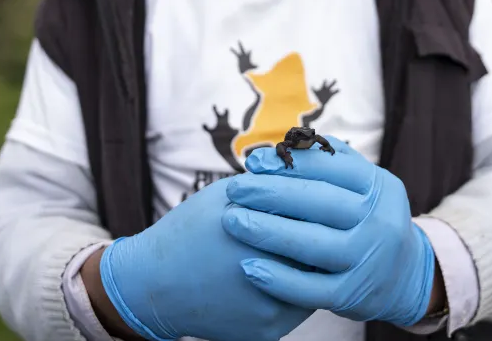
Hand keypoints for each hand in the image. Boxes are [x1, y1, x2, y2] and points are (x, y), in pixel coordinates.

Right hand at [98, 176, 314, 340]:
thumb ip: (271, 182)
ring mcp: (271, 311)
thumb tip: (314, 166)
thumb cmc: (190, 230)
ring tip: (325, 241)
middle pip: (320, 252)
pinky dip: (303, 288)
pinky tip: (302, 269)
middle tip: (338, 217)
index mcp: (259, 234)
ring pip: (316, 284)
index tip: (332, 192)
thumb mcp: (226, 194)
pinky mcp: (268, 333)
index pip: (312, 216)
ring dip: (320, 264)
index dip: (324, 203)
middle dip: (329, 232)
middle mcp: (269, 277)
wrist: (154, 285)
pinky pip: (300, 307)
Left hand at [222, 137, 436, 326]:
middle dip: (270, 193)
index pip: (331, 168)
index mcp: (378, 187)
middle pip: (319, 202)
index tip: (252, 162)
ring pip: (313, 245)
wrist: (403, 275)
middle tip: (234, 189)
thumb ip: (331, 162)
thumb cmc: (365, 218)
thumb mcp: (362, 185)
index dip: (289, 163)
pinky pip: (311, 288)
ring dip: (267, 232)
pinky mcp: (353, 296)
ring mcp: (368, 261)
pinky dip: (279, 279)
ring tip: (232, 221)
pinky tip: (248, 268)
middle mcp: (379, 222)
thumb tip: (285, 141)